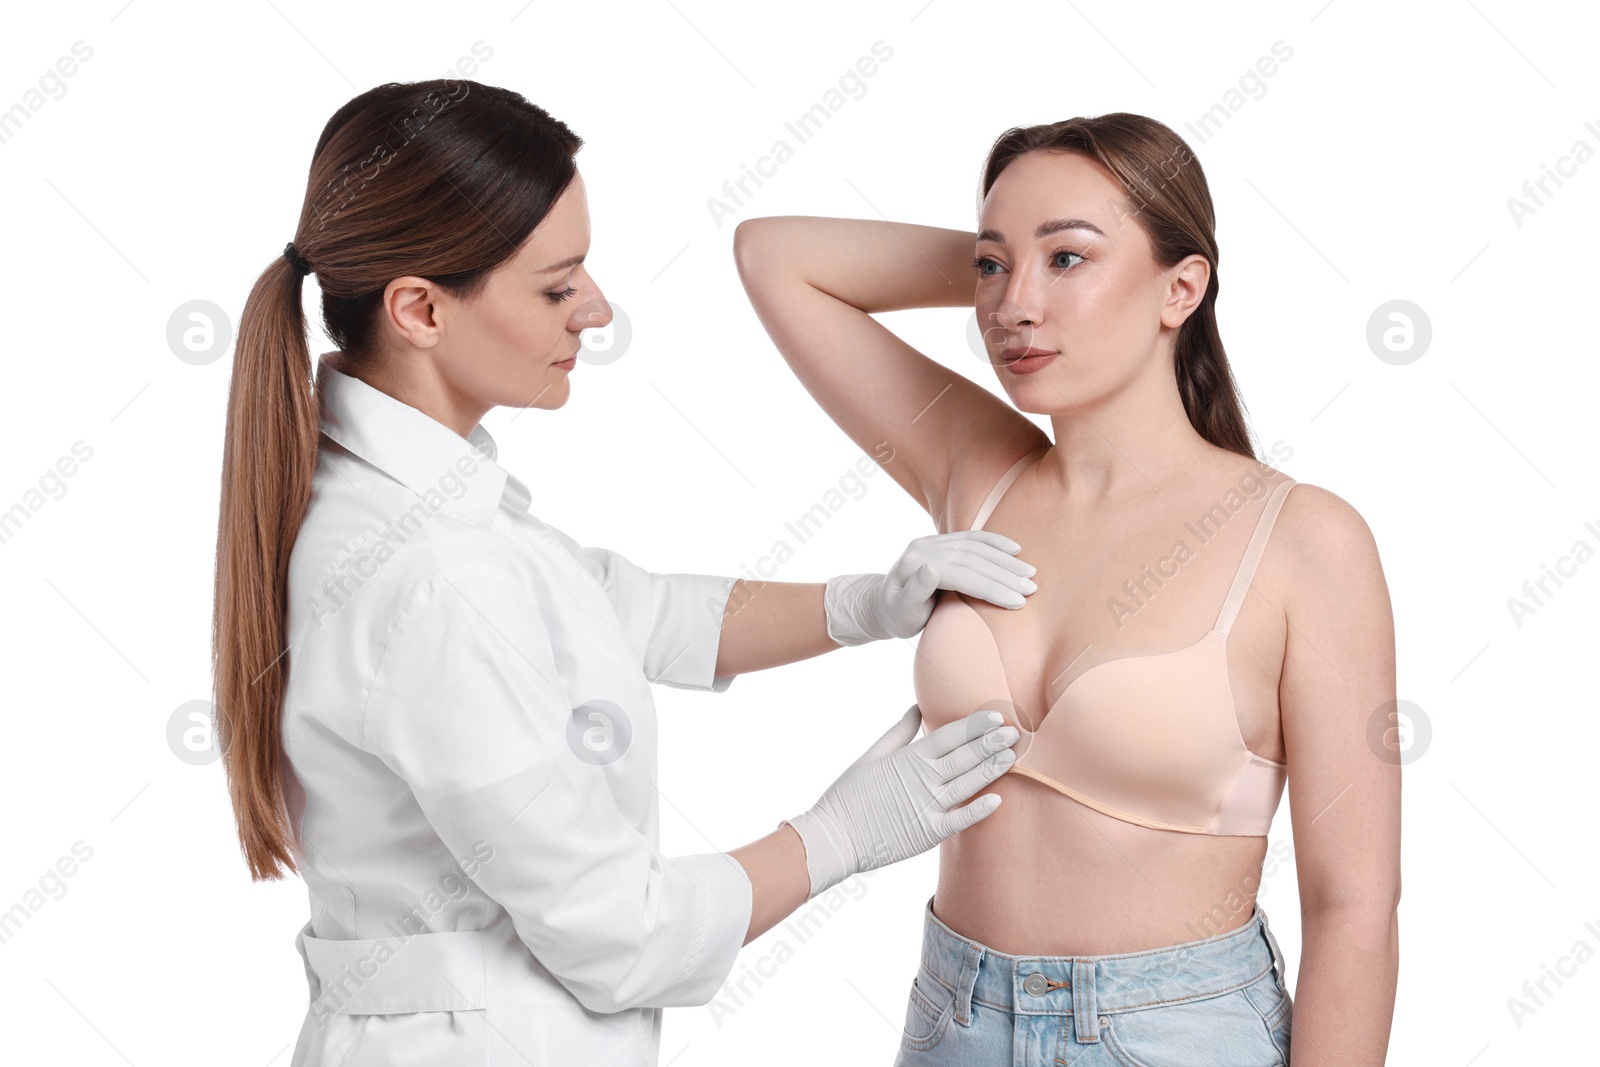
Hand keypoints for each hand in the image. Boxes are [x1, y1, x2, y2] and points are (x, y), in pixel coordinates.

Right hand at [781, 706, 1018, 897]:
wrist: (835, 837)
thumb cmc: (848, 796)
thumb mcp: (871, 756)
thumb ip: (898, 733)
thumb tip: (916, 709)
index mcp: (909, 758)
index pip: (949, 735)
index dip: (975, 725)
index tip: (996, 715)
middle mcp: (922, 779)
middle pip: (964, 756)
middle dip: (991, 743)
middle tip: (1016, 732)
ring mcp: (927, 806)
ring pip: (967, 783)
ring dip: (992, 769)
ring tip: (1013, 755)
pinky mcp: (927, 833)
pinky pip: (959, 820)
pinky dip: (978, 810)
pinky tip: (998, 799)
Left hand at [823, 531, 1037, 645]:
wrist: (883, 604)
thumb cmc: (895, 616)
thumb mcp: (901, 613)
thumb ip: (914, 593)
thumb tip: (931, 570)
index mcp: (915, 563)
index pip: (961, 575)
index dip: (990, 587)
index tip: (1016, 601)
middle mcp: (925, 547)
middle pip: (972, 559)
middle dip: (1005, 574)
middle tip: (1032, 588)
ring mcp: (934, 541)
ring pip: (976, 547)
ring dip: (1006, 559)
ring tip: (1031, 573)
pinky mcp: (942, 542)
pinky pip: (973, 538)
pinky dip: (995, 542)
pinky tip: (1015, 548)